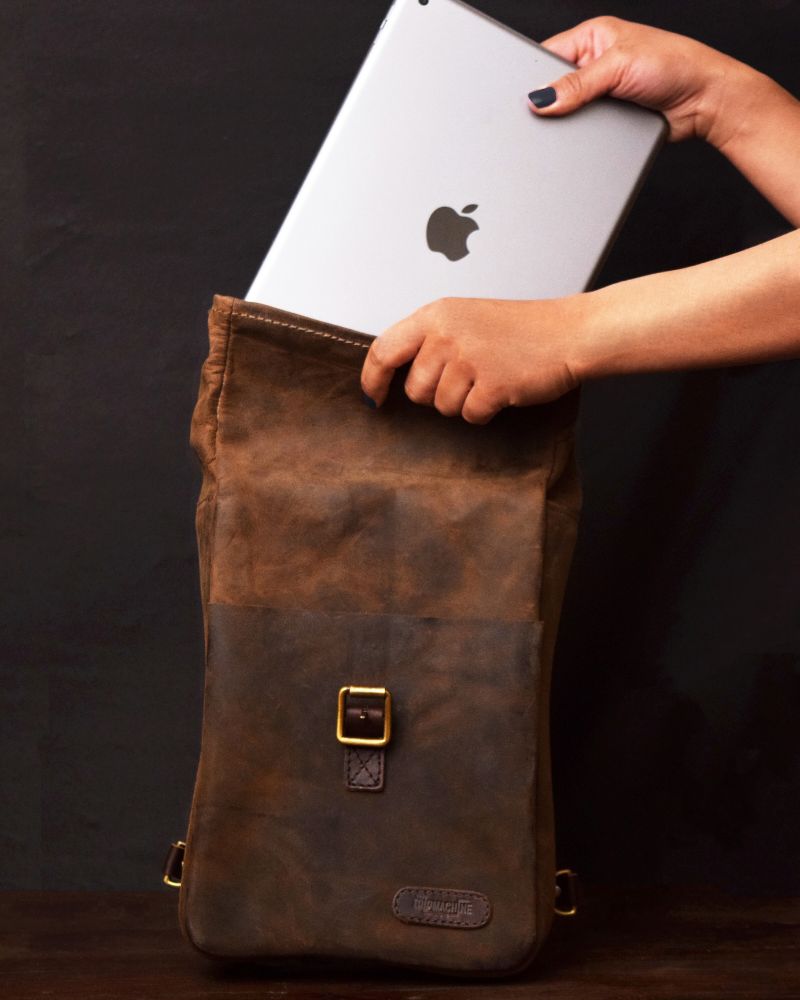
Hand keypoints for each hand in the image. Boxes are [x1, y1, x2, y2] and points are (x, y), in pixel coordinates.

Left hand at [359, 295, 588, 423]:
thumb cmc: (519, 329)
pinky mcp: (491, 385)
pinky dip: (486, 411)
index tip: (374, 397)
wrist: (567, 333)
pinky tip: (503, 389)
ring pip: (442, 406)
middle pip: (414, 390)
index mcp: (436, 315)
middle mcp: (447, 335)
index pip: (383, 350)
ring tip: (489, 378)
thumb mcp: (464, 319)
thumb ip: (430, 340)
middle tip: (467, 378)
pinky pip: (470, 415)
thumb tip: (395, 376)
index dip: (373, 379)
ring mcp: (469, 360)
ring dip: (464, 402)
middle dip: (435, 395)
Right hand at [528, 15, 752, 146]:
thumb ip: (577, 83)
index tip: (526, 98)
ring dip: (569, 123)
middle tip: (549, 114)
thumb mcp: (619, 66)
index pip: (547, 55)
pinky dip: (583, 137)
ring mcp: (601, 93)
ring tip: (577, 123)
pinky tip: (588, 135)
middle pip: (554, 87)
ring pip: (567, 113)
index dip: (533, 76)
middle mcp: (595, 64)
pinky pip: (585, 131)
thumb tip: (542, 98)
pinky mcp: (608, 119)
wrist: (704, 101)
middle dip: (551, 103)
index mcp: (593, 37)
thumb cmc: (675, 65)